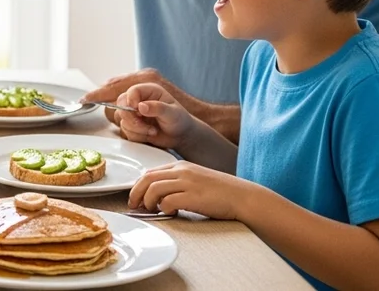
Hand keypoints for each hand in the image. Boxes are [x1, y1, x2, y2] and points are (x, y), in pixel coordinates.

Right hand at [114, 83, 194, 149]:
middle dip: (131, 118)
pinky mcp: (131, 125)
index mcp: (149, 91)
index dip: (131, 100)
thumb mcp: (173, 113)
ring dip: (136, 128)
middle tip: (144, 125)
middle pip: (121, 104)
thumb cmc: (179, 120)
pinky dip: (136, 135)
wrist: (180, 136)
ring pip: (122, 119)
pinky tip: (148, 134)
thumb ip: (158, 108)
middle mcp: (138, 100)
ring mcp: (133, 113)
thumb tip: (141, 106)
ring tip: (152, 130)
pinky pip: (124, 131)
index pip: (132, 91)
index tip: (139, 111)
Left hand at [129, 161, 254, 219]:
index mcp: (181, 166)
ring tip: (152, 210)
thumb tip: (158, 196)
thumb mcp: (196, 180)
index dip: (139, 186)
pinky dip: (164, 209)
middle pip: (147, 179)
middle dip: (136, 193)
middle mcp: (182, 171)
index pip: (150, 172)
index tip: (136, 198)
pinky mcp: (193, 197)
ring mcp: (188, 183)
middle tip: (134, 206)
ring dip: (148, 202)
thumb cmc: (221, 193)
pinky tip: (171, 213)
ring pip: (154, 189)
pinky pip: (168, 202)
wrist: (244, 197)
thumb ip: (178, 183)